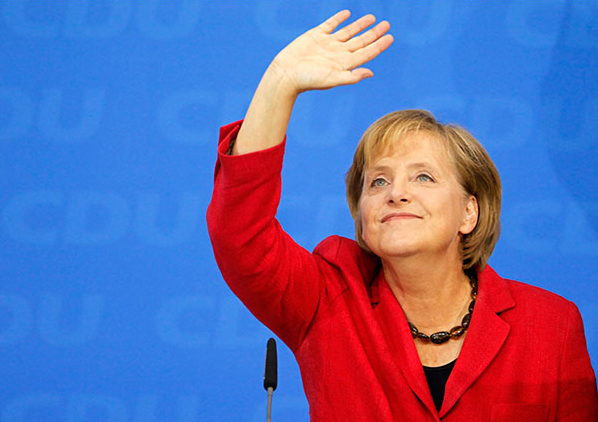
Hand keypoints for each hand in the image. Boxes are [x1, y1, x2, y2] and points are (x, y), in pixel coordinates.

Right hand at [269, 10, 393, 94]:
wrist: (287, 73)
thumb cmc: (308, 80)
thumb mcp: (332, 79)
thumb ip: (351, 77)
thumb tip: (370, 73)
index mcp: (345, 64)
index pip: (367, 53)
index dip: (379, 45)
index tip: (390, 37)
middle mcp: (338, 53)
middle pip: (361, 41)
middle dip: (374, 33)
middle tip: (387, 25)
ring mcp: (328, 43)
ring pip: (348, 32)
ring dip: (360, 25)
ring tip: (372, 18)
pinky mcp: (316, 35)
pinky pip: (330, 25)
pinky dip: (339, 19)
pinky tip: (347, 14)